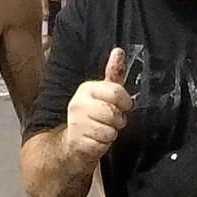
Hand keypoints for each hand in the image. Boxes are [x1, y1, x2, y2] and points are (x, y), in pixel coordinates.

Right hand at [64, 47, 131, 164]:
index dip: (125, 102)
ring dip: (111, 134)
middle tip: (111, 121)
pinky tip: (96, 141)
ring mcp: (76, 124)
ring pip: (110, 131)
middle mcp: (78, 104)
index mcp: (86, 89)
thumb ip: (113, 74)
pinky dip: (103, 145)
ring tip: (102, 131)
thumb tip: (118, 51)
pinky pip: (103, 144)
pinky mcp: (77, 142)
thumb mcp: (103, 93)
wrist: (72, 142)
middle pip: (114, 113)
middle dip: (118, 120)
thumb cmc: (92, 115)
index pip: (116, 92)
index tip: (122, 106)